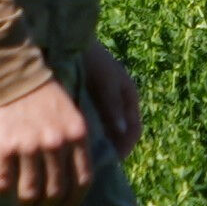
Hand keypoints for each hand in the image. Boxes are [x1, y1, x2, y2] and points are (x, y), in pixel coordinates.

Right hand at [0, 76, 95, 205]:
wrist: (13, 71)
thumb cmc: (44, 92)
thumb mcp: (72, 113)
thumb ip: (75, 140)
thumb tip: (74, 174)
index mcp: (77, 134)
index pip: (83, 180)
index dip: (75, 199)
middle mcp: (56, 144)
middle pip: (56, 191)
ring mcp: (29, 147)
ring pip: (30, 193)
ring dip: (27, 203)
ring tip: (24, 203)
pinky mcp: (4, 147)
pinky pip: (3, 182)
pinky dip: (3, 190)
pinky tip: (3, 187)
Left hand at [80, 42, 142, 157]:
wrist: (74, 41)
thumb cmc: (94, 60)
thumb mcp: (106, 83)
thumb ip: (113, 106)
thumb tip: (122, 133)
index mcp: (129, 98)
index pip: (133, 131)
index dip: (125, 147)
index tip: (111, 161)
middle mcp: (120, 104)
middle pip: (120, 134)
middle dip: (111, 150)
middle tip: (95, 164)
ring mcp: (106, 104)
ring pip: (107, 131)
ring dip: (99, 144)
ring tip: (83, 157)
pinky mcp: (91, 103)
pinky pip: (94, 125)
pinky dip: (88, 135)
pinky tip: (74, 141)